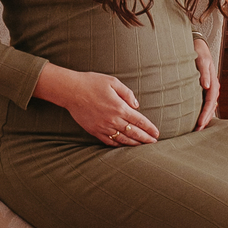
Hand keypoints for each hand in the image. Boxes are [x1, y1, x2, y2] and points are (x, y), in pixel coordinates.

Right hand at [35, 63, 159, 145]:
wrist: (71, 90)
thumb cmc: (92, 82)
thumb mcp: (113, 81)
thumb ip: (127, 93)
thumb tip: (137, 106)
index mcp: (119, 107)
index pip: (139, 121)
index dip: (149, 128)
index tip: (156, 134)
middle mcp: (113, 119)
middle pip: (134, 132)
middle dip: (145, 139)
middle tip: (154, 143)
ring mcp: (103, 127)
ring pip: (123, 139)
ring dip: (134, 144)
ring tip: (142, 146)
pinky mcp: (94, 131)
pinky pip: (109, 141)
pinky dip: (119, 145)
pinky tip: (124, 145)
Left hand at [194, 35, 218, 129]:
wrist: (198, 45)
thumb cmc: (198, 52)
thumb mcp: (201, 59)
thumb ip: (204, 72)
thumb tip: (207, 86)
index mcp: (213, 82)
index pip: (211, 101)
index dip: (206, 113)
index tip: (199, 123)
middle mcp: (212, 87)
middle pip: (211, 107)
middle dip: (205, 119)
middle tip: (197, 131)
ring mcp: (209, 89)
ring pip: (209, 106)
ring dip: (204, 117)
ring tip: (197, 129)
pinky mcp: (203, 89)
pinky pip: (204, 102)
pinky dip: (201, 111)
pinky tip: (196, 118)